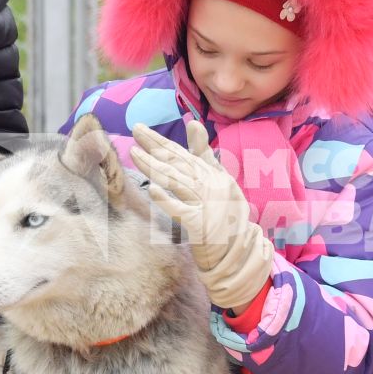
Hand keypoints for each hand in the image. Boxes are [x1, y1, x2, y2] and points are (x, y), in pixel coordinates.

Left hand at [130, 120, 274, 312]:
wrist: (238, 250)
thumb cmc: (225, 214)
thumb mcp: (218, 179)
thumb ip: (204, 154)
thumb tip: (193, 123)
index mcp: (212, 174)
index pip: (182, 154)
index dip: (161, 141)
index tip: (140, 130)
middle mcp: (210, 185)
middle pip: (178, 163)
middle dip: (155, 146)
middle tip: (136, 131)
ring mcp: (205, 204)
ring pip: (177, 182)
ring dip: (155, 168)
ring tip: (135, 155)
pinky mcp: (200, 225)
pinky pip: (181, 212)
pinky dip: (168, 201)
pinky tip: (154, 191)